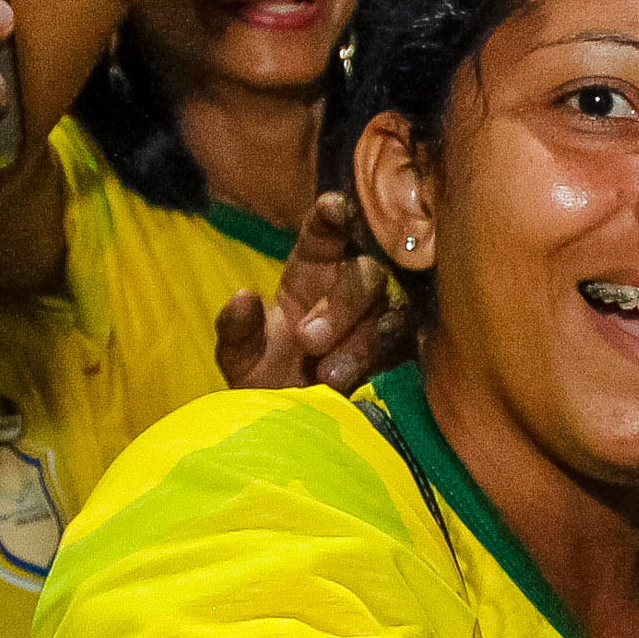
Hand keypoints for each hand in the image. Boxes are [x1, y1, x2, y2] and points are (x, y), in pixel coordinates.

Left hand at [212, 194, 408, 392]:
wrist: (293, 429)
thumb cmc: (268, 380)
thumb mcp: (240, 359)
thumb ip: (236, 330)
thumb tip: (243, 297)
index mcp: (311, 272)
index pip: (325, 233)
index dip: (332, 215)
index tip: (333, 208)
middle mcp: (351, 286)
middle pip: (365, 272)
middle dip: (341, 304)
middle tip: (308, 341)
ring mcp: (380, 319)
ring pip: (389, 310)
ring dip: (359, 341)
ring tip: (327, 376)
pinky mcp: (399, 352)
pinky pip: (402, 347)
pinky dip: (375, 362)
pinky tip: (353, 384)